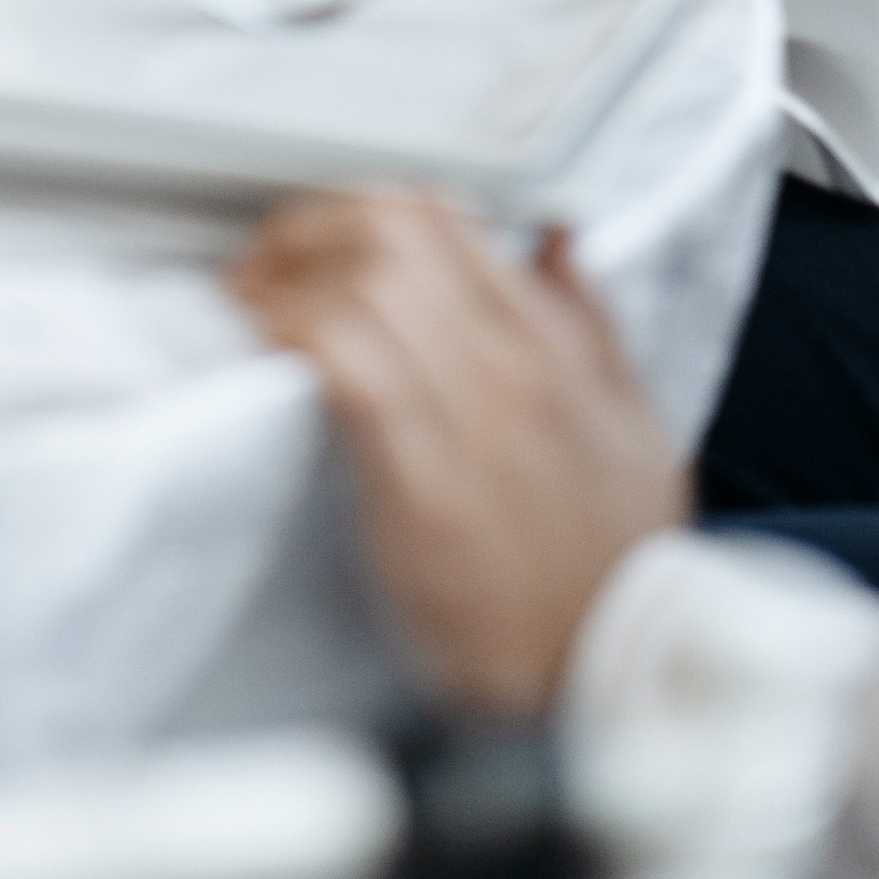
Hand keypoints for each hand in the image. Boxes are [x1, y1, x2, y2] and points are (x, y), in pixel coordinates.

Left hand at [228, 191, 689, 712]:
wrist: (614, 670)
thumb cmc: (615, 558)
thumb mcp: (634, 426)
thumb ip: (593, 327)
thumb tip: (556, 241)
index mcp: (554, 344)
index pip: (445, 216)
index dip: (363, 208)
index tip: (317, 237)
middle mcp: (512, 362)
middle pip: (390, 230)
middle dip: (308, 230)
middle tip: (265, 264)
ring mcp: (470, 416)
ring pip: (362, 284)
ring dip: (285, 281)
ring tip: (244, 306)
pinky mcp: (423, 481)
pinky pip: (345, 363)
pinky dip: (292, 336)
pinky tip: (263, 347)